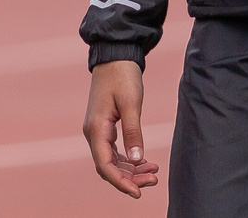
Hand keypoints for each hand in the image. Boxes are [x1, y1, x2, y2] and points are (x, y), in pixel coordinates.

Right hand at [84, 59, 158, 198]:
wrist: (115, 56)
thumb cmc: (122, 76)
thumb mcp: (131, 103)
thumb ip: (133, 132)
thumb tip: (137, 159)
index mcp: (96, 129)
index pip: (106, 166)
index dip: (121, 182)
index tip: (138, 192)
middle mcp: (93, 133)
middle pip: (109, 167)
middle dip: (130, 178)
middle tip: (154, 180)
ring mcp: (98, 131)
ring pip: (113, 161)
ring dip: (131, 170)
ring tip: (154, 172)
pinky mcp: (105, 127)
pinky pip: (115, 151)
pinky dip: (129, 159)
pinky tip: (146, 161)